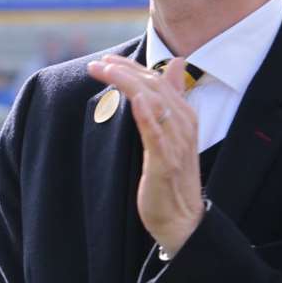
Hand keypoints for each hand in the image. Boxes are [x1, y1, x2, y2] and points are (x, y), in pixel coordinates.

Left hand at [87, 54, 203, 254]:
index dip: (132, 67)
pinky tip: (134, 99)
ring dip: (128, 83)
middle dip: (124, 71)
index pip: (158, 80)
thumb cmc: (173, 179)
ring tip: (105, 72)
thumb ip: (172, 101)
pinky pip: (156, 134)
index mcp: (185, 117)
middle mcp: (183, 125)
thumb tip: (176, 64)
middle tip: (96, 65)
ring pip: (154, 102)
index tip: (106, 61)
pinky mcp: (165, 163)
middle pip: (154, 86)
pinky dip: (146, 114)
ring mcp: (175, 144)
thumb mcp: (173, 135)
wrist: (182, 221)